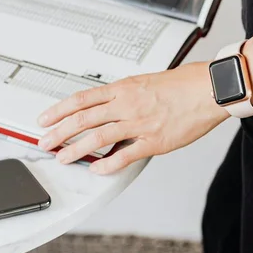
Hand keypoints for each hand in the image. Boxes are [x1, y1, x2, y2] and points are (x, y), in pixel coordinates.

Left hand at [35, 62, 228, 174]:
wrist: (209, 89)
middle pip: (82, 119)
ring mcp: (139, 124)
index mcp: (121, 90)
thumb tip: (102, 107)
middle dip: (58, 132)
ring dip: (76, 149)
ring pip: (98, 137)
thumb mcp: (141, 82)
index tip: (43, 119)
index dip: (58, 110)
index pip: (80, 100)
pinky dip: (109, 164)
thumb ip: (120, 96)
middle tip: (44, 142)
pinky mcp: (154, 141)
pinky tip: (97, 170)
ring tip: (62, 157)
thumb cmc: (180, 85)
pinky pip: (126, 155)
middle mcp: (126, 105)